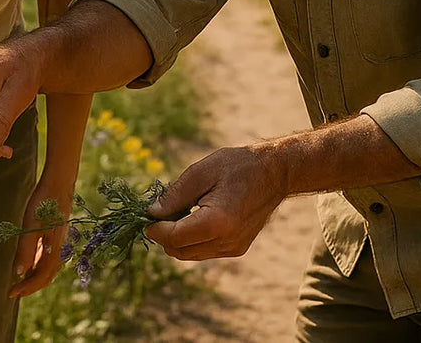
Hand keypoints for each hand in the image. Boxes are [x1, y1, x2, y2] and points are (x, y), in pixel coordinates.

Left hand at [9, 172, 74, 297]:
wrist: (59, 182)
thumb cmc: (44, 202)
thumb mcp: (31, 227)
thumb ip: (25, 251)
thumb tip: (19, 274)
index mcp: (55, 250)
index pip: (41, 277)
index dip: (26, 287)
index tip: (11, 292)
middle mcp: (60, 249)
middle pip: (47, 276)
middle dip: (31, 285)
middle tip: (15, 291)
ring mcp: (60, 241)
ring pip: (48, 267)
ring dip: (35, 276)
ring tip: (20, 280)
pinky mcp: (57, 233)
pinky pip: (48, 256)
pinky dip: (38, 263)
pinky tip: (30, 260)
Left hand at [144, 144, 285, 260]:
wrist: (275, 172)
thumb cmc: (238, 165)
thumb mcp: (200, 172)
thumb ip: (175, 195)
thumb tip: (152, 213)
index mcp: (217, 222)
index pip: (175, 238)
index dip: (155, 229)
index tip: (145, 216)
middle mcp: (226, 241)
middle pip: (180, 251)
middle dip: (163, 236)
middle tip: (156, 214)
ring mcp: (233, 247)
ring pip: (191, 254)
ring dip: (176, 239)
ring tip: (174, 213)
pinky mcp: (237, 248)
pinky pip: (204, 251)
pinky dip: (192, 239)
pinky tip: (192, 217)